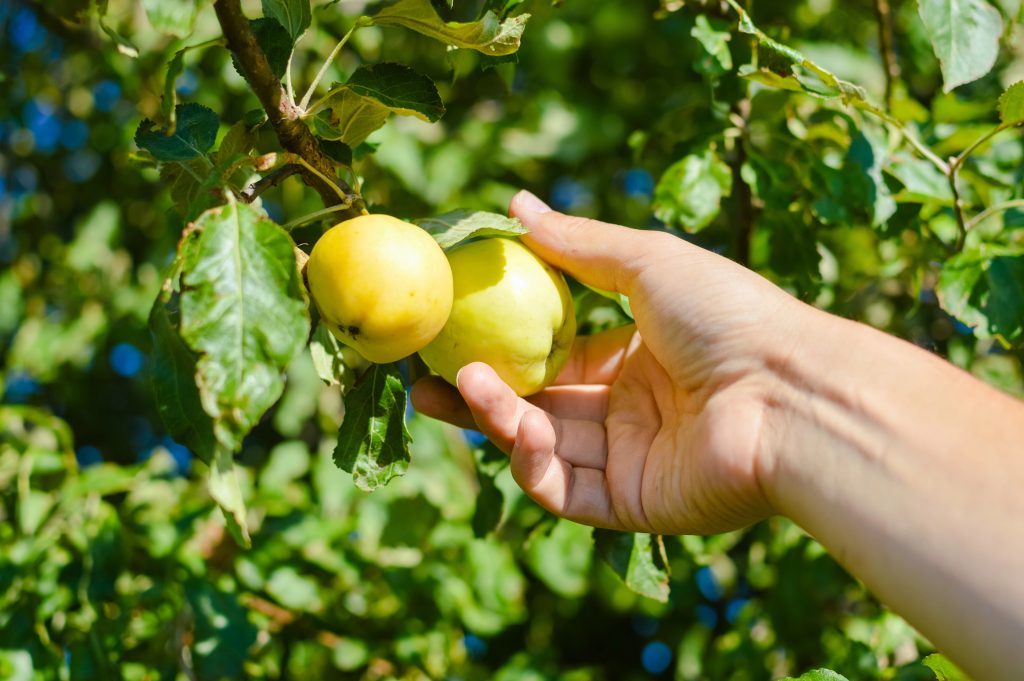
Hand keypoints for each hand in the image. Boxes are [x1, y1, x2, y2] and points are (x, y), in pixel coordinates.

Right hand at [412, 191, 806, 534]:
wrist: (791, 392)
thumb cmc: (727, 315)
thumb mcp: (645, 262)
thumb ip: (576, 244)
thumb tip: (513, 204)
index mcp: (636, 354)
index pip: (554, 355)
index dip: (502, 347)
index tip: (449, 333)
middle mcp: (631, 408)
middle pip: (538, 405)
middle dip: (478, 395)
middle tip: (421, 380)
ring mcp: (632, 459)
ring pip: (543, 447)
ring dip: (495, 420)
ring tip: (458, 389)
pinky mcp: (635, 506)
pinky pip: (567, 490)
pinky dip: (532, 465)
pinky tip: (516, 429)